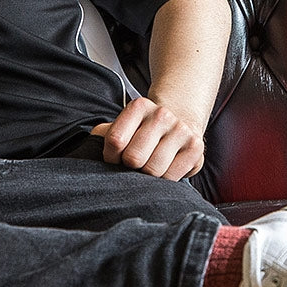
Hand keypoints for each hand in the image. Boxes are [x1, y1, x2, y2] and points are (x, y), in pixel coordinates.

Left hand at [89, 95, 205, 180]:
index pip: (115, 141)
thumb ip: (104, 135)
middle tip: (134, 165)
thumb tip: (90, 153)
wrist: (180, 121)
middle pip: (134, 158)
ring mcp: (181, 130)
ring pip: (153, 169)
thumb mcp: (122, 125)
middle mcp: (161, 114)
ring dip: (147, 176)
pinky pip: (172, 176)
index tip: (115, 159)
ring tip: (148, 166)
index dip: (111, 157)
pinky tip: (164, 169)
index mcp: (139, 106)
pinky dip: (164, 180)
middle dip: (130, 167)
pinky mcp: (196, 148)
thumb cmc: (143, 130)